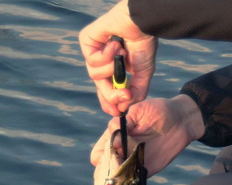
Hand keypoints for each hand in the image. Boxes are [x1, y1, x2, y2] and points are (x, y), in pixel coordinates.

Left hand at [79, 0, 157, 115]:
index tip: (117, 113)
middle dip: (111, 94)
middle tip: (125, 96)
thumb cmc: (144, 43)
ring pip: (94, 75)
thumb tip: (123, 108)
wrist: (142, 23)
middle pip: (99, 86)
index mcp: (114, 67)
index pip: (106, 89)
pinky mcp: (87, 41)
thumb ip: (135, 92)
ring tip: (122, 54)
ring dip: (111, 68)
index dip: (109, 102)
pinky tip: (115, 45)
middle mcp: (102, 61)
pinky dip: (106, 56)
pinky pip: (91, 60)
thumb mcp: (143, 73)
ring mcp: (93, 51)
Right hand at [91, 95, 204, 176]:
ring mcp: (132, 161)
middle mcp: (121, 151)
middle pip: (105, 168)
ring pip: (117, 177)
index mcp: (115, 137)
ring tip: (127, 169)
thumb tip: (114, 138)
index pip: (98, 153)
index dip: (100, 154)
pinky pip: (133, 180)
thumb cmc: (158, 111)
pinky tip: (134, 177)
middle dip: (108, 169)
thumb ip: (122, 123)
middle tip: (121, 161)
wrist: (181, 120)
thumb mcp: (138, 110)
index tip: (113, 148)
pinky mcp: (145, 169)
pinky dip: (130, 182)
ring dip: (118, 177)